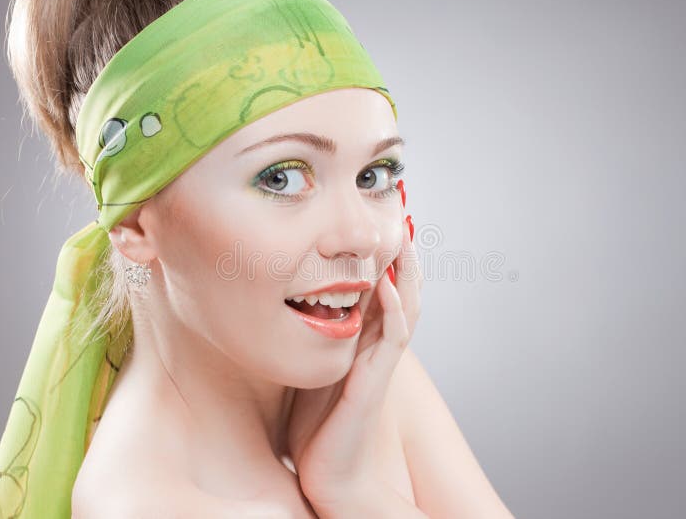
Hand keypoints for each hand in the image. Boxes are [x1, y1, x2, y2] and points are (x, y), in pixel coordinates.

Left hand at [285, 216, 421, 509]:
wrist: (330, 471)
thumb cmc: (315, 424)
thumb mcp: (308, 368)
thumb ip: (304, 340)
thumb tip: (279, 308)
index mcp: (363, 340)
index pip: (379, 288)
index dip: (380, 256)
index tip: (372, 223)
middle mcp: (377, 346)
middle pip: (401, 288)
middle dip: (400, 253)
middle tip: (397, 214)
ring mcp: (381, 361)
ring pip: (407, 306)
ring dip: (407, 271)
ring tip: (403, 235)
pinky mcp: (377, 379)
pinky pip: (394, 336)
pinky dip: (396, 308)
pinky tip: (388, 282)